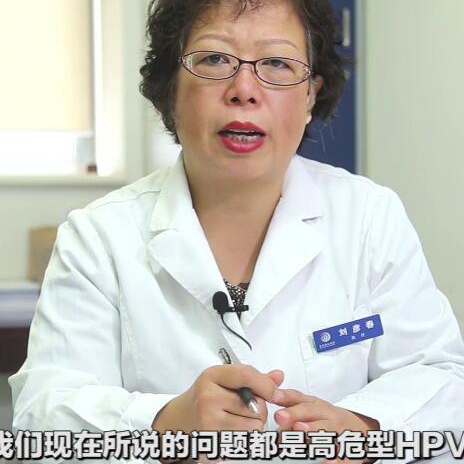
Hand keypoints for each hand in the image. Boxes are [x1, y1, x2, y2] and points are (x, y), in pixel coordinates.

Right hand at [152, 365, 283, 461]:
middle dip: (259, 409)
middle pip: (256, 405)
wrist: (179, 420)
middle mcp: (208, 397)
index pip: (246, 375)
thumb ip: (252, 378)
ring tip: (239, 420)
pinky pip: (244, 441)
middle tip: (247, 409)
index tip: (274, 393)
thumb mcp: (224, 379)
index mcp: (212, 376)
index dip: (266, 385)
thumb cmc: (205, 396)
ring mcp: (208, 421)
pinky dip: (245, 438)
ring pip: (253, 426)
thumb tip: (279, 376)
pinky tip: (232, 431)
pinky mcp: (211, 442)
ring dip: (254, 425)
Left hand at [273, 389, 378, 463]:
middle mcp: (326, 414)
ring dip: (312, 430)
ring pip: (326, 430)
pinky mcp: (348, 449)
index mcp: (315, 404)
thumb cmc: (326, 418)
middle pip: (310, 411)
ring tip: (299, 430)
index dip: (286, 396)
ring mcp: (338, 430)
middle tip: (280, 416)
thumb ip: (290, 404)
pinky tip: (326, 461)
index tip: (273, 396)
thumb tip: (268, 398)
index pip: (299, 397)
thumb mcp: (310, 406)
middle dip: (294, 413)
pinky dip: (335, 458)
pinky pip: (342, 454)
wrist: (361, 429)